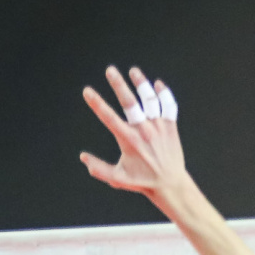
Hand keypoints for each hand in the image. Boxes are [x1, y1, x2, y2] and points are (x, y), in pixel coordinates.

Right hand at [79, 66, 187, 204]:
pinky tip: (157, 84)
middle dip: (119, 84)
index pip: (109, 118)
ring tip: (133, 71)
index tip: (87, 91)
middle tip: (110, 70)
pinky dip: (164, 94)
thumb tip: (83, 157)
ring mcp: (158, 127)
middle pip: (129, 102)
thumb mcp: (118, 179)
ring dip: (141, 83)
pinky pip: (169, 106)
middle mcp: (143, 131)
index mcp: (128, 140)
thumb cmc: (143, 181)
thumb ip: (99, 169)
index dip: (97, 103)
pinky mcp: (171, 127)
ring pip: (150, 100)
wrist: (170, 184)